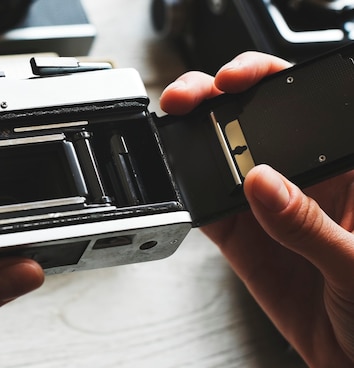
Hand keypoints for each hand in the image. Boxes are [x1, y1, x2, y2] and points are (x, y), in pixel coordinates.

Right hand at [160, 52, 353, 366]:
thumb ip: (309, 224)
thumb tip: (263, 182)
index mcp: (344, 167)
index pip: (307, 105)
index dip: (269, 78)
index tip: (239, 79)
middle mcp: (301, 178)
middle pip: (254, 119)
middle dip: (219, 96)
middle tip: (195, 97)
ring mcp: (266, 207)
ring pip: (223, 157)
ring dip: (195, 136)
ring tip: (178, 128)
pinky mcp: (240, 236)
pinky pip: (207, 206)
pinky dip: (187, 191)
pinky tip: (179, 179)